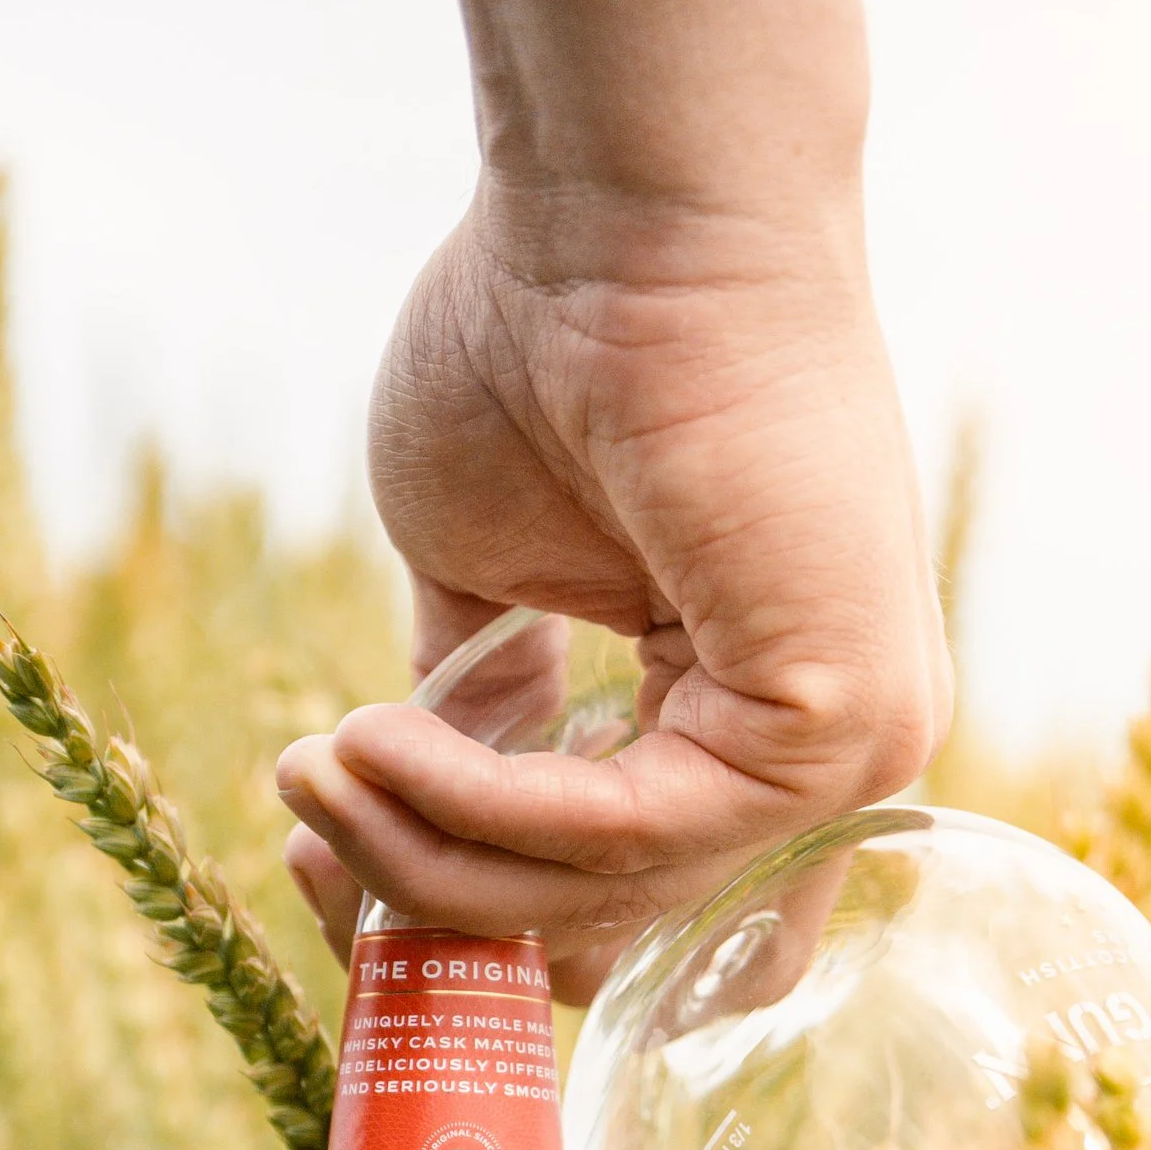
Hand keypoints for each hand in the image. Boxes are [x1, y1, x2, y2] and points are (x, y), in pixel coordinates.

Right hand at [277, 0, 950, 980]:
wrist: (621, 202)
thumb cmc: (551, 344)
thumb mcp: (490, 580)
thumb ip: (481, 721)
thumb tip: (408, 818)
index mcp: (759, 732)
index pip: (634, 919)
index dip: (473, 924)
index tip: (336, 862)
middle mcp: (822, 764)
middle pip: (615, 947)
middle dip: (431, 912)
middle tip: (309, 831)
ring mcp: (842, 756)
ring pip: (606, 904)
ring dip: (427, 850)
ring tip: (323, 765)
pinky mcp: (828, 727)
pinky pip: (624, 834)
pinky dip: (480, 803)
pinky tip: (378, 745)